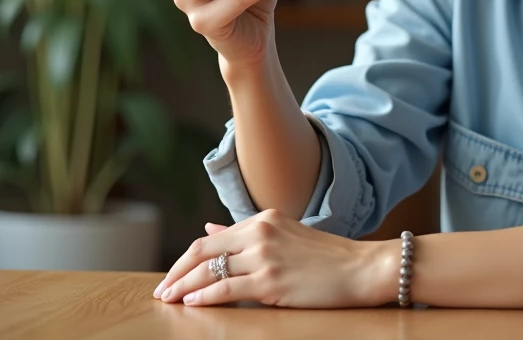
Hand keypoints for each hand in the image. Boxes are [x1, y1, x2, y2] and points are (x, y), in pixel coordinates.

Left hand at [152, 210, 396, 307]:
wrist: (362, 268)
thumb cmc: (327, 256)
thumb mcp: (284, 234)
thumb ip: (244, 233)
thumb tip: (209, 228)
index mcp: (263, 219)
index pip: (210, 239)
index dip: (185, 259)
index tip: (172, 275)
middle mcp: (260, 232)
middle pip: (202, 252)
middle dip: (176, 273)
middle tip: (161, 290)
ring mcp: (265, 256)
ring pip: (209, 272)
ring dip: (183, 287)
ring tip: (169, 300)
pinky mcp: (271, 281)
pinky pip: (226, 290)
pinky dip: (204, 297)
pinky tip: (192, 303)